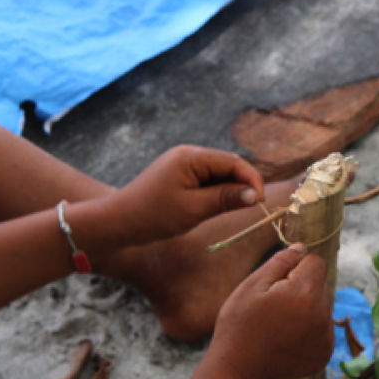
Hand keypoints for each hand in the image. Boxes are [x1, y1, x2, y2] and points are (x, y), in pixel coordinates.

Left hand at [108, 146, 266, 246]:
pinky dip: (214, 194)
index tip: (260, 201)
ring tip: (226, 212)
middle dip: (241, 185)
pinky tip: (211, 210)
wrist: (118, 223)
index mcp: (191, 157)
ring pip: (217, 175)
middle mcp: (187, 155)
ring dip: (227, 191)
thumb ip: (225, 199)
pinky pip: (205, 182)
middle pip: (227, 166)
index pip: (233, 161)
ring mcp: (181, 165)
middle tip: (250, 209)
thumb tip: (254, 194)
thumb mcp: (193, 209)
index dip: (251, 179)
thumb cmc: (153, 216)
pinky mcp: (178, 177)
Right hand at [211, 244, 335, 378]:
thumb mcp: (252, 285)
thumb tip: (302, 247)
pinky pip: (322, 329)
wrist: (238, 369)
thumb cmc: (239, 324)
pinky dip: (308, 329)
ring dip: (306, 308)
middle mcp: (323, 314)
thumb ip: (281, 261)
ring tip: (278, 323)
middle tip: (273, 304)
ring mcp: (326, 336)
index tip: (276, 281)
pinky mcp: (325, 353)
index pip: (315, 261)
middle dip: (302, 286)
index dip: (295, 266)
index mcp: (307, 293)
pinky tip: (285, 338)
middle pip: (321, 284)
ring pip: (322, 306)